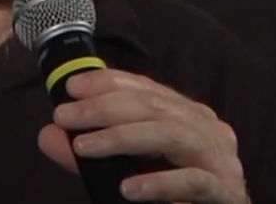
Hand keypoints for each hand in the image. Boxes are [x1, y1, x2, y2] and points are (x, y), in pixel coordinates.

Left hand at [37, 70, 248, 203]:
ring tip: (84, 147)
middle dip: (104, 107)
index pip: (146, 88)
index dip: (108, 82)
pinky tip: (129, 188)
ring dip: (122, 138)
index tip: (72, 87)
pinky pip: (193, 181)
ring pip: (172, 135)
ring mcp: (221, 159)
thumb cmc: (174, 193)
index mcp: (188, 115)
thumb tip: (49, 135)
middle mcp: (207, 129)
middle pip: (155, 106)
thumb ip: (93, 151)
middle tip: (65, 116)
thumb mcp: (127, 166)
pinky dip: (158, 182)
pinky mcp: (226, 191)